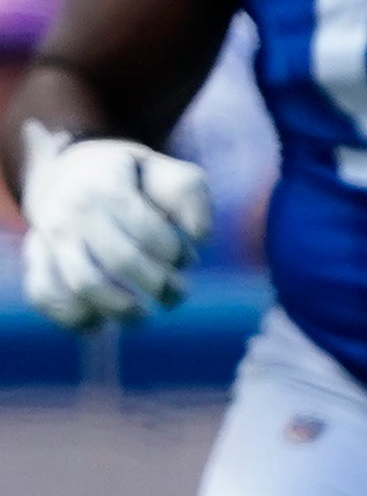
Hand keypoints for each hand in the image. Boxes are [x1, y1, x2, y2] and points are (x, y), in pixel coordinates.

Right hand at [19, 125, 212, 329]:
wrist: (74, 174)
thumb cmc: (134, 181)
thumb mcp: (164, 172)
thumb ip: (188, 194)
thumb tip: (199, 236)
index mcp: (105, 184)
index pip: (148, 232)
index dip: (176, 253)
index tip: (185, 257)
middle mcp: (71, 211)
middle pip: (121, 262)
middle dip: (159, 285)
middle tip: (176, 293)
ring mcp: (50, 237)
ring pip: (83, 285)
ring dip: (122, 310)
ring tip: (142, 315)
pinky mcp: (38, 260)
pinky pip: (44, 296)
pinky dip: (74, 318)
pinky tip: (99, 323)